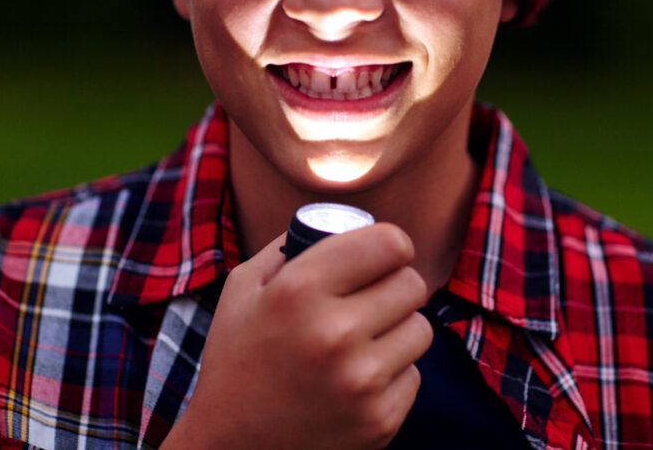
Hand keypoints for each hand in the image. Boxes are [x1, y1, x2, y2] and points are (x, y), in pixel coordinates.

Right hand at [160, 223, 431, 449]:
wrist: (231, 448)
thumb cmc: (237, 360)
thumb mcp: (243, 289)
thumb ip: (291, 246)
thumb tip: (341, 224)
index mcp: (300, 290)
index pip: (390, 243)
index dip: (390, 245)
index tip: (381, 254)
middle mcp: (335, 333)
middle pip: (412, 283)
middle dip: (393, 285)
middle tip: (370, 298)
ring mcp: (361, 380)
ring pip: (420, 329)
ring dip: (397, 330)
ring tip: (362, 341)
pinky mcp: (380, 419)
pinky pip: (414, 375)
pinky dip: (392, 374)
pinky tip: (357, 379)